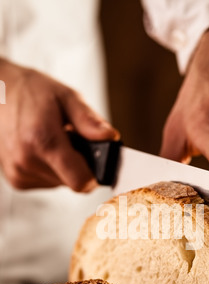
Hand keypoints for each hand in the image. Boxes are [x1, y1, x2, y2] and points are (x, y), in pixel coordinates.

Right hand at [0, 59, 118, 191]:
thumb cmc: (32, 92)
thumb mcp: (66, 96)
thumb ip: (89, 121)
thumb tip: (110, 138)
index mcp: (42, 141)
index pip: (80, 182)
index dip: (94, 174)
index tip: (96, 161)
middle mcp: (27, 161)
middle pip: (72, 182)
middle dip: (78, 163)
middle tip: (69, 139)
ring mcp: (19, 173)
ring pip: (60, 183)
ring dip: (63, 166)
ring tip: (52, 140)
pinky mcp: (16, 180)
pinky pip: (46, 182)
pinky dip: (49, 168)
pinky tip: (40, 149)